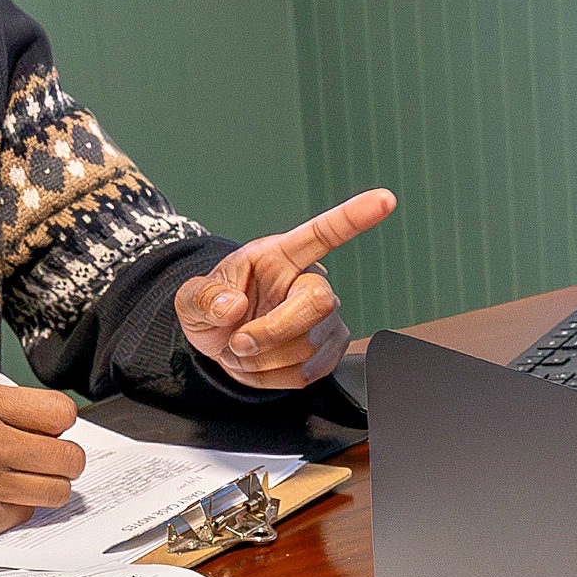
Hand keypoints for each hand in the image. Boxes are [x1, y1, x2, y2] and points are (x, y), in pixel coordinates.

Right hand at [0, 379, 87, 544]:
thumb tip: (38, 427)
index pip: (59, 413)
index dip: (57, 424)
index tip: (45, 429)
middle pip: (70, 458)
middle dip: (59, 459)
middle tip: (38, 459)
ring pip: (56, 492)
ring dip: (43, 488)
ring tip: (15, 480)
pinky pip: (22, 515)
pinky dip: (12, 510)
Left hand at [178, 191, 396, 392]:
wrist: (224, 343)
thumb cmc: (215, 309)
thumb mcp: (191, 298)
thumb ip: (204, 298)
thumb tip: (231, 307)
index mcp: (282, 256)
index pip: (322, 234)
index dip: (355, 217)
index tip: (385, 199)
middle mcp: (311, 283)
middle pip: (317, 305)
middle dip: (271, 332)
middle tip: (237, 341)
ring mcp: (327, 319)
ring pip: (306, 348)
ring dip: (262, 359)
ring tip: (243, 349)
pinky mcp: (331, 351)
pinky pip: (305, 373)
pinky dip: (271, 377)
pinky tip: (260, 362)